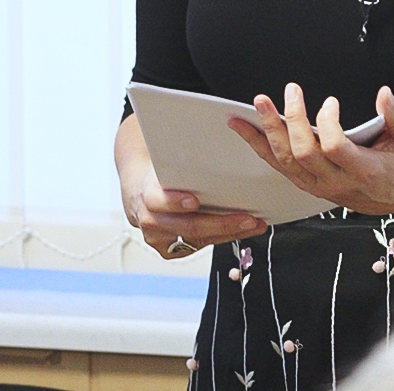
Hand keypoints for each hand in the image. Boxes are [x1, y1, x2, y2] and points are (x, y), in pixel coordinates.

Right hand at [124, 169, 266, 258]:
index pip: (158, 200)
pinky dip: (223, 237)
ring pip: (199, 239)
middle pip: (189, 226)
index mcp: (147, 195)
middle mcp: (151, 221)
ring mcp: (160, 239)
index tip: (195, 201)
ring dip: (230, 232)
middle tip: (249, 218)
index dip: (176, 202)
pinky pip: (200, 246)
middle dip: (222, 223)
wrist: (138, 193)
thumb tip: (212, 142)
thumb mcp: (163, 165)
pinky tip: (242, 230)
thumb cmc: (159, 176)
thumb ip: (181, 164)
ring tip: (255, 224)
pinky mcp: (169, 250)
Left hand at [230, 83, 393, 215]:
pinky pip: (277, 165)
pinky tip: (245, 128)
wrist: (387, 193)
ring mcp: (316, 184)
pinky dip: (258, 145)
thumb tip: (384, 94)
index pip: (334, 147)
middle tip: (290, 91)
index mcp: (362, 170)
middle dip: (292, 120)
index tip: (330, 102)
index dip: (328, 122)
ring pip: (284, 161)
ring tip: (257, 105)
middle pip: (303, 153)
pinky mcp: (304, 182)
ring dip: (267, 131)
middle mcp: (335, 181)